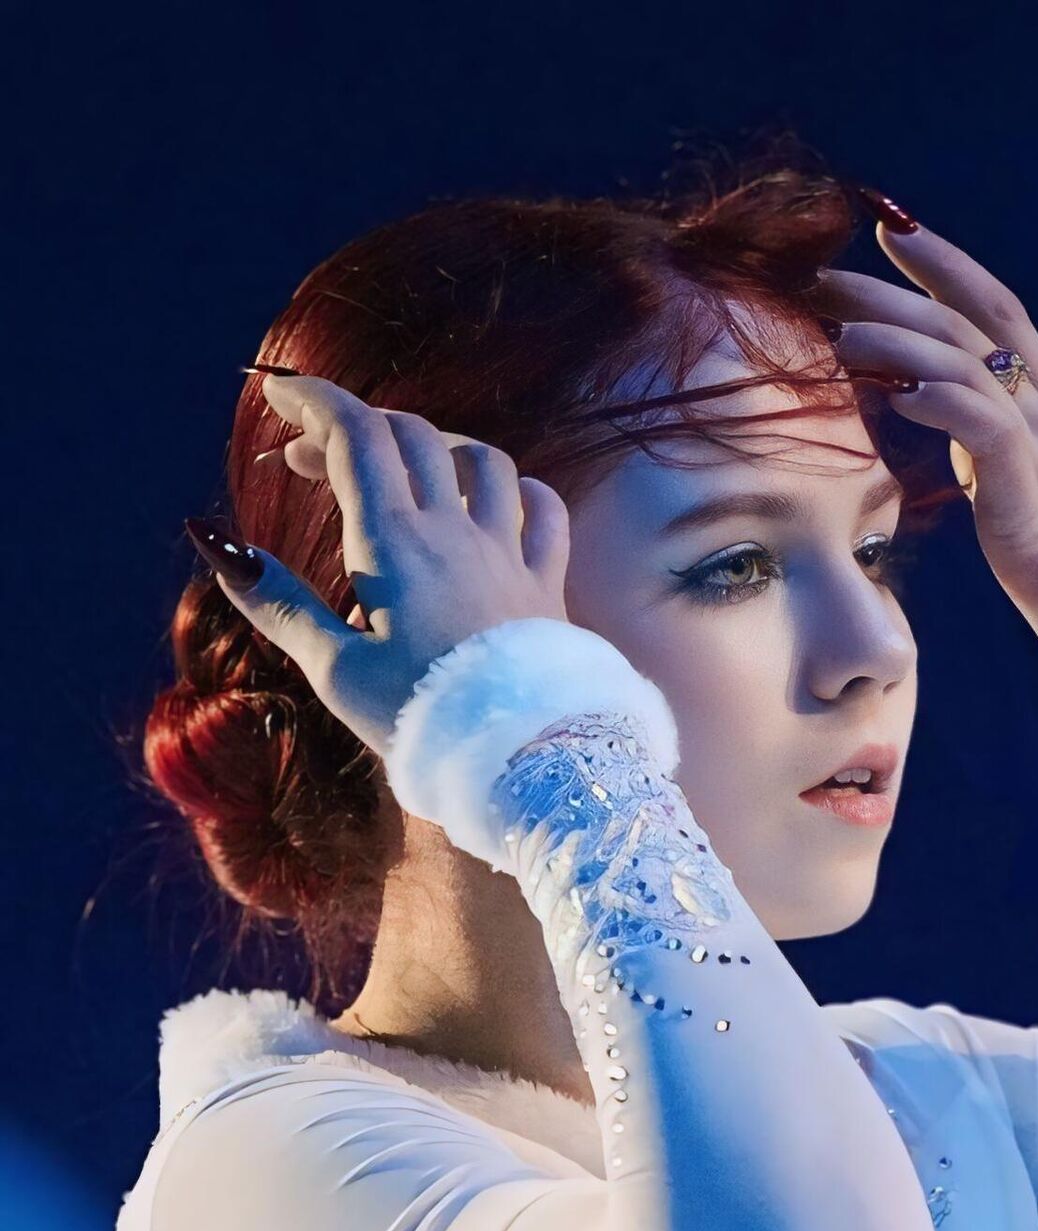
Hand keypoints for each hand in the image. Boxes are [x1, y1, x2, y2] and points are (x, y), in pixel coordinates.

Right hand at [202, 374, 570, 755]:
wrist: (520, 758)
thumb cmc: (421, 718)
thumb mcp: (335, 669)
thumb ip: (278, 603)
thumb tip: (217, 543)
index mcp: (394, 542)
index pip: (354, 436)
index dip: (313, 401)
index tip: (278, 392)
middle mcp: (455, 532)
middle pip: (411, 437)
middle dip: (356, 426)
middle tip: (312, 455)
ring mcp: (508, 554)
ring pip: (483, 461)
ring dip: (438, 445)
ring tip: (405, 465)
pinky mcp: (548, 587)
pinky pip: (544, 510)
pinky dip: (518, 489)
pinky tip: (501, 499)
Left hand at [815, 216, 1037, 675]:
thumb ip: (1007, 476)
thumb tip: (970, 470)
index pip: (1002, 322)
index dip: (949, 270)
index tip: (894, 232)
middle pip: (974, 328)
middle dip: (899, 289)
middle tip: (828, 271)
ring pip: (973, 366)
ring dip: (901, 339)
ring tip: (839, 331)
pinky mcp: (1036, 508)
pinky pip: (989, 432)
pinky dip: (942, 402)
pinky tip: (899, 392)